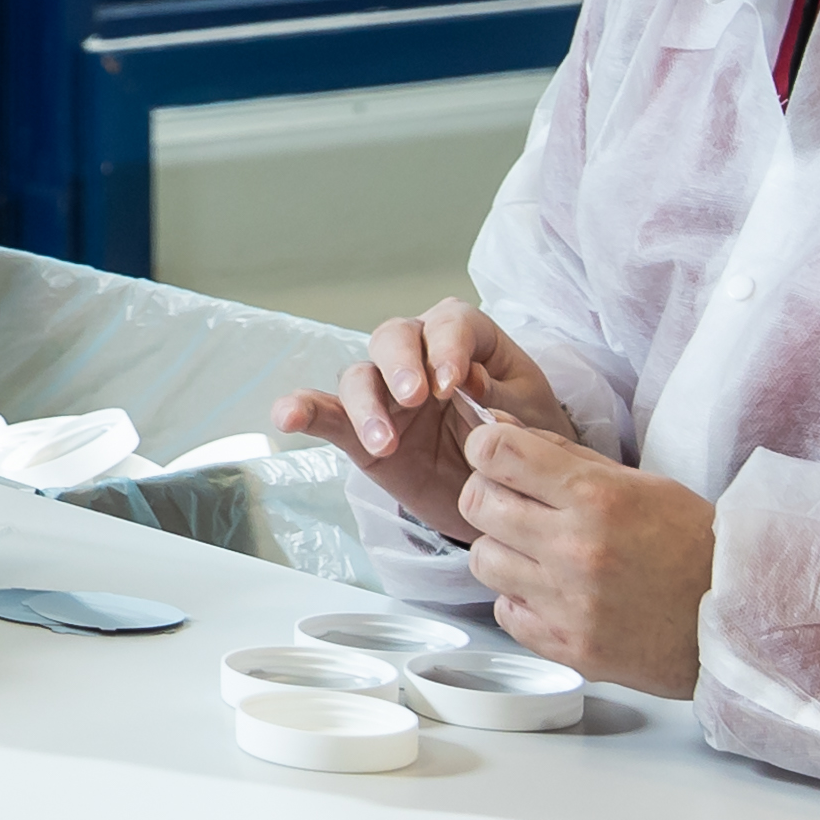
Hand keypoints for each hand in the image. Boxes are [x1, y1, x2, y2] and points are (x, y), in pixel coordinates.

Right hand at [267, 304, 581, 532]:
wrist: (512, 495)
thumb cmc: (525, 441)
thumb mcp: (534, 417)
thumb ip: (508, 399)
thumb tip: (471, 382)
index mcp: (467, 340)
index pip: (450, 324)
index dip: (447, 348)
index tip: (454, 385)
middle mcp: (418, 356)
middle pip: (394, 337)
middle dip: (400, 364)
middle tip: (414, 397)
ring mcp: (385, 393)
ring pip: (359, 377)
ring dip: (366, 406)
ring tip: (385, 442)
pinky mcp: (360, 431)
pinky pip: (326, 415)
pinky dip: (302, 411)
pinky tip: (285, 416)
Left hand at [457, 421, 714, 692]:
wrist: (739, 618)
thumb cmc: (694, 545)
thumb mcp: (640, 483)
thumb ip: (561, 454)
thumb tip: (495, 423)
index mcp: (598, 498)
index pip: (495, 453)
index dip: (486, 446)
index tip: (496, 453)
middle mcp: (577, 550)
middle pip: (475, 504)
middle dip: (490, 495)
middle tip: (518, 503)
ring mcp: (569, 603)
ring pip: (482, 559)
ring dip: (503, 550)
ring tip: (540, 553)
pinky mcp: (568, 647)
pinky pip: (504, 612)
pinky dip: (521, 599)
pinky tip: (555, 592)